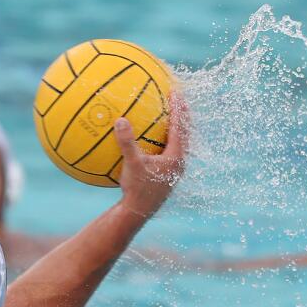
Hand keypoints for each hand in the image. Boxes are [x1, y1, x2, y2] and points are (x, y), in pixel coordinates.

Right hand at [115, 92, 189, 219]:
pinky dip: (165, 141)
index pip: (180, 127)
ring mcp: (174, 169)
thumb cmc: (137, 190)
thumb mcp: (131, 165)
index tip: (175, 92)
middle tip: (179, 99)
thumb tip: (120, 120)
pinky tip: (153, 140)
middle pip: (185, 133)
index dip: (178, 108)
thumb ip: (127, 142)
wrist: (138, 213)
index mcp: (176, 156)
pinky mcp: (167, 175)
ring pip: (179, 144)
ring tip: (171, 116)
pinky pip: (169, 152)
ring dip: (176, 129)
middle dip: (182, 116)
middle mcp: (179, 162)